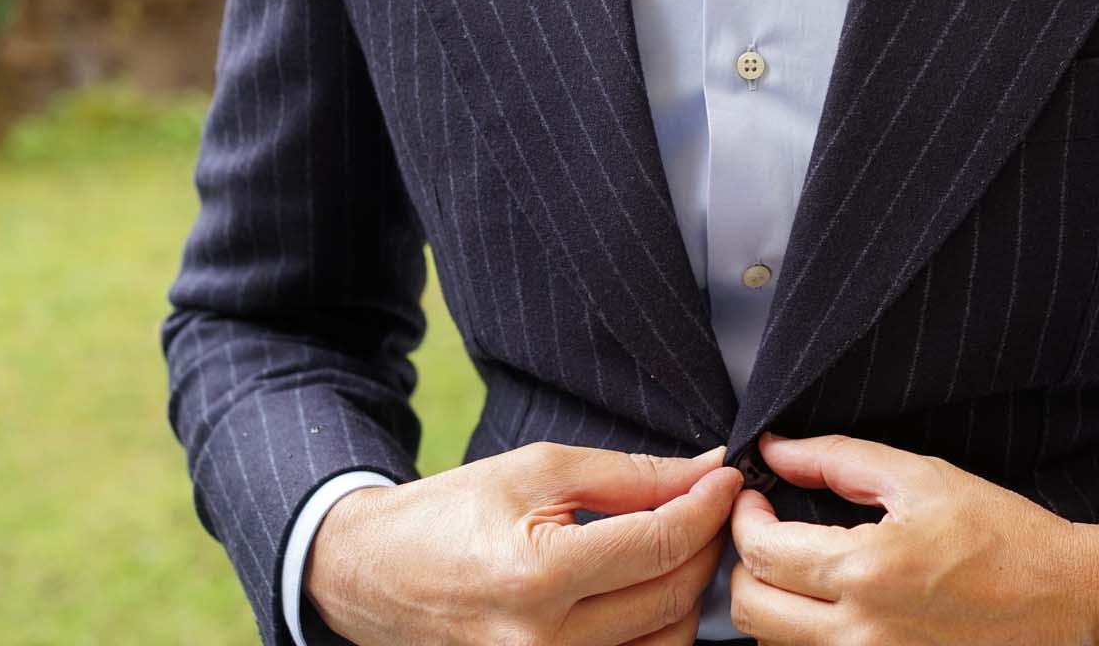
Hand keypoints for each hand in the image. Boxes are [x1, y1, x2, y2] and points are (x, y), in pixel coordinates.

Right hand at [305, 441, 743, 645]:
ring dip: (687, 591)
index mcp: (536, 575)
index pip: (660, 544)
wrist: (373, 574)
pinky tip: (649, 591)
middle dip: (705, 543)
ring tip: (675, 547)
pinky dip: (656, 630)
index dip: (707, 504)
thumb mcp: (538, 471)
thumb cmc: (450, 515)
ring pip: (666, 643)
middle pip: (672, 596)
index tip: (725, 477)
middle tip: (706, 504)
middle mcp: (541, 643)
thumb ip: (630, 475)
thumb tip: (703, 471)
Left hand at [727, 432, 1098, 644]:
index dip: (745, 518)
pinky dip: (805, 636)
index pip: (762, 552)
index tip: (756, 499)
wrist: (1068, 602)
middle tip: (769, 533)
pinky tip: (831, 606)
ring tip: (799, 567)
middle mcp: (861, 633)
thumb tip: (776, 450)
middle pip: (751, 609)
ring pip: (775, 644)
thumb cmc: (1005, 537)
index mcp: (867, 571)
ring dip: (773, 602)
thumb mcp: (923, 477)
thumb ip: (838, 459)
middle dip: (746, 564)